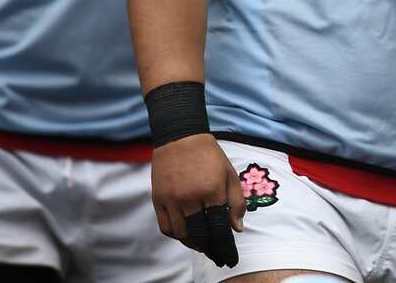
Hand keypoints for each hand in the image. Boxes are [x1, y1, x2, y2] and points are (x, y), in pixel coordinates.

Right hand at [150, 133, 243, 267]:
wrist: (181, 139)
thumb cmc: (210, 157)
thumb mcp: (229, 175)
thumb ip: (236, 202)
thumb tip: (236, 229)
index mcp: (212, 190)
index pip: (219, 227)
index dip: (224, 245)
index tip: (229, 257)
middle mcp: (190, 198)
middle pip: (199, 234)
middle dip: (210, 249)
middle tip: (217, 255)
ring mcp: (171, 200)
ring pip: (181, 234)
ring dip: (193, 244)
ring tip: (203, 245)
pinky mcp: (158, 200)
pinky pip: (166, 227)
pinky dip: (176, 235)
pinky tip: (186, 235)